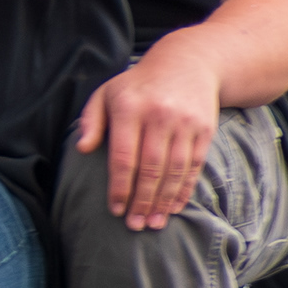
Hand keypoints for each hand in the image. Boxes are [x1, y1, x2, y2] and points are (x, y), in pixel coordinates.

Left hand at [73, 39, 223, 229]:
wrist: (188, 62)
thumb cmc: (138, 85)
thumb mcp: (108, 93)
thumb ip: (91, 120)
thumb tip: (83, 149)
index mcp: (130, 108)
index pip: (123, 158)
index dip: (120, 188)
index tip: (115, 209)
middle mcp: (159, 115)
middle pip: (150, 169)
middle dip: (142, 201)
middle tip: (134, 225)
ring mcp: (185, 123)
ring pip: (173, 171)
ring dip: (164, 202)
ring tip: (154, 223)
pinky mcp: (204, 130)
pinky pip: (193, 167)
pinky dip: (184, 190)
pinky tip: (174, 207)